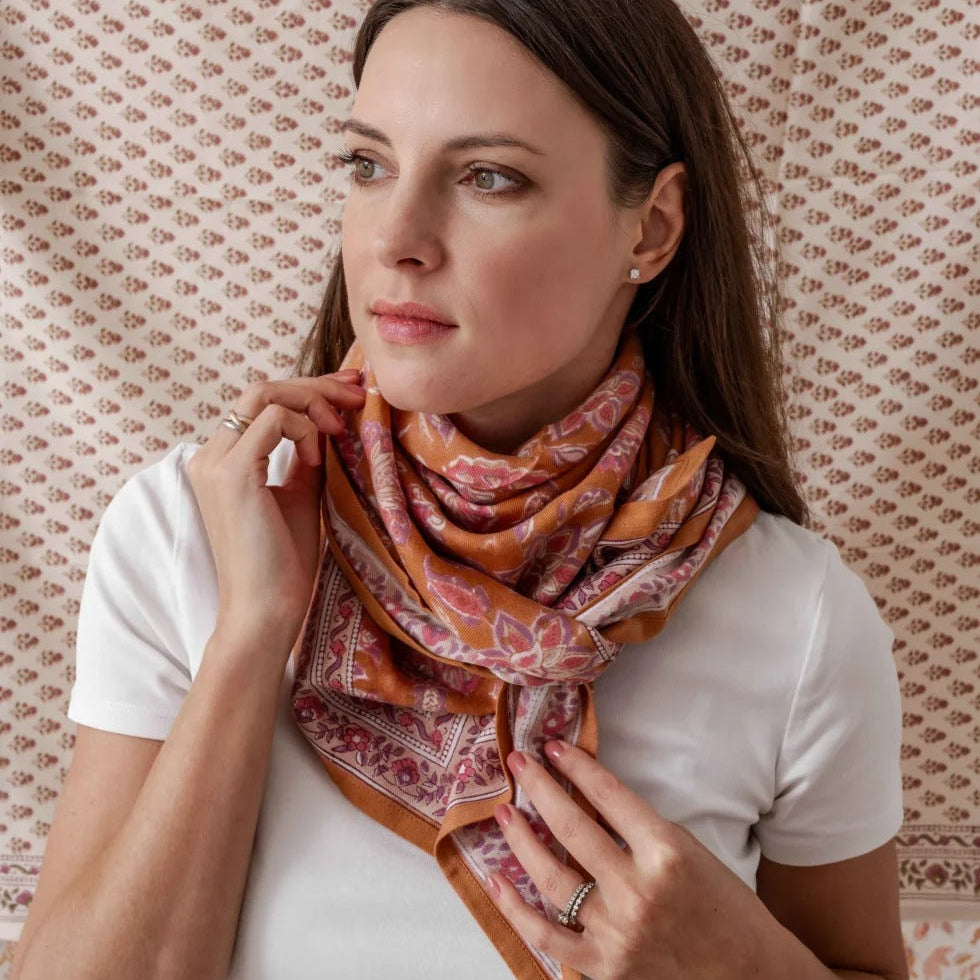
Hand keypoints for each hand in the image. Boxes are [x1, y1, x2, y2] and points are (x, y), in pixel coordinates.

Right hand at [187, 371, 365, 656]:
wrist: (266, 610)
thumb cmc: (284, 562)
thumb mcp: (300, 494)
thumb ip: (306, 455)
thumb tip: (330, 420)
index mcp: (223, 460)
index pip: (261, 402)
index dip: (308, 391)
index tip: (350, 394)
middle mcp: (210, 454)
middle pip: (262, 389)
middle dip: (315, 385)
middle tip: (358, 392)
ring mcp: (215, 462)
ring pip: (264, 394)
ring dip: (312, 401)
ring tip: (341, 427)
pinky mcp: (231, 473)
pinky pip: (274, 420)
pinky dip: (305, 429)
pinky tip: (319, 460)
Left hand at [485, 741, 774, 979]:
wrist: (751, 974)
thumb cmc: (725, 906)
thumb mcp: (688, 850)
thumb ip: (638, 829)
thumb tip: (586, 798)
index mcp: (665, 853)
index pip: (608, 796)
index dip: (577, 767)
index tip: (553, 748)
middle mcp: (637, 890)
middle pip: (571, 827)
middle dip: (538, 787)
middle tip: (517, 762)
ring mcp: (617, 932)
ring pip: (550, 876)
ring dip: (519, 838)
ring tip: (505, 811)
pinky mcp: (604, 967)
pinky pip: (546, 936)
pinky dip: (515, 908)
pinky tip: (496, 879)